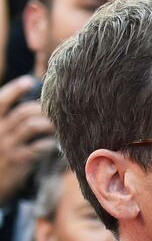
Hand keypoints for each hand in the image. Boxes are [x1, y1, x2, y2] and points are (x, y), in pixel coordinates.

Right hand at [0, 76, 55, 204]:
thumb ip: (6, 124)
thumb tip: (28, 108)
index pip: (1, 100)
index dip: (15, 89)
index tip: (29, 81)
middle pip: (24, 111)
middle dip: (41, 109)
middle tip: (53, 110)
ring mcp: (8, 145)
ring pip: (33, 125)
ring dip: (49, 124)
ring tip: (57, 126)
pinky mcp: (19, 160)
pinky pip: (40, 146)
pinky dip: (50, 143)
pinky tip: (55, 145)